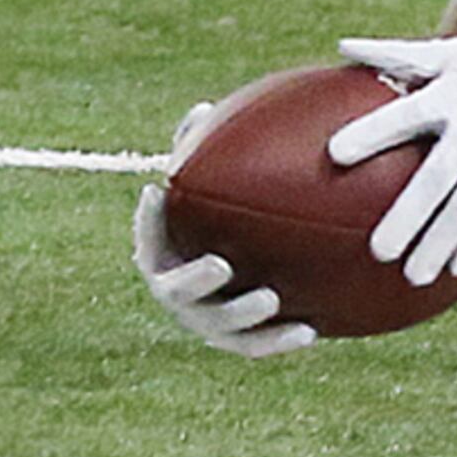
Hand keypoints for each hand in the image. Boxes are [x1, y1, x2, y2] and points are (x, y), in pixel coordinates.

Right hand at [130, 107, 316, 357]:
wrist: (237, 276)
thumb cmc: (216, 222)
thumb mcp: (208, 190)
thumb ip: (199, 153)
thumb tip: (203, 109)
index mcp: (164, 257)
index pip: (148, 240)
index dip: (146, 221)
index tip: (155, 192)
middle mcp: (178, 294)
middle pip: (177, 292)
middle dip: (196, 280)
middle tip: (222, 263)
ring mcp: (206, 323)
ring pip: (219, 328)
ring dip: (242, 315)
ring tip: (271, 298)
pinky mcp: (238, 343)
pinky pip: (257, 347)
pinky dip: (278, 341)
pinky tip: (310, 331)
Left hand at [324, 0, 456, 284]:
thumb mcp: (451, 52)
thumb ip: (398, 55)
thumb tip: (345, 45)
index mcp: (452, 93)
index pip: (406, 114)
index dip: (373, 132)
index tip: (336, 153)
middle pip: (439, 177)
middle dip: (411, 216)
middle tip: (380, 251)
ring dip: (443, 242)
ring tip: (415, 275)